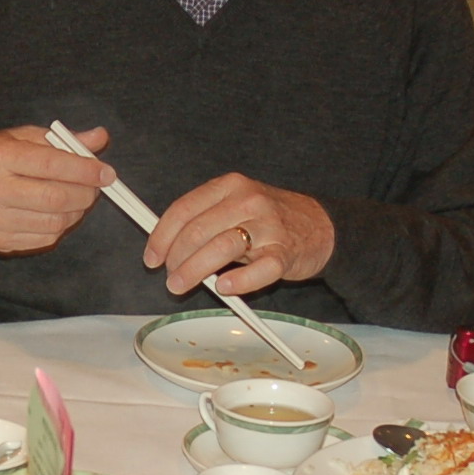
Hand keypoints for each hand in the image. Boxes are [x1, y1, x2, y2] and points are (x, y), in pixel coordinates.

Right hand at [0, 124, 114, 253]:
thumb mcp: (17, 138)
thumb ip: (60, 140)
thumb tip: (99, 137)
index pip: (53, 164)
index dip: (86, 169)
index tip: (107, 173)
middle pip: (58, 197)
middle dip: (87, 193)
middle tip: (95, 186)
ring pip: (56, 222)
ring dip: (76, 211)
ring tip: (75, 198)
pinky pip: (46, 238)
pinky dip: (60, 226)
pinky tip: (57, 213)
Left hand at [143, 173, 335, 297]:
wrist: (321, 225)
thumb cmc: (270, 219)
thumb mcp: (237, 205)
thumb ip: (206, 218)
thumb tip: (167, 245)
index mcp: (230, 185)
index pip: (184, 209)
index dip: (161, 236)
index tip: (152, 258)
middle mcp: (249, 201)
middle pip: (198, 231)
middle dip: (176, 259)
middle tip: (170, 278)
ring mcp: (269, 226)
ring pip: (221, 248)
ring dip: (195, 271)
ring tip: (181, 286)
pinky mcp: (286, 252)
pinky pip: (260, 270)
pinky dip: (239, 282)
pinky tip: (224, 288)